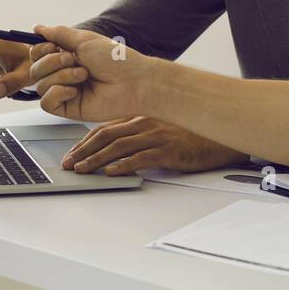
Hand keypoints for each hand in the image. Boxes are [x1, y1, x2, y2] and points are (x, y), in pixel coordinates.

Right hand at [29, 25, 156, 121]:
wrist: (133, 82)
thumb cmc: (115, 60)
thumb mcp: (85, 40)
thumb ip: (59, 34)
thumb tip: (37, 27)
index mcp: (68, 56)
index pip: (38, 54)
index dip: (40, 50)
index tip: (52, 46)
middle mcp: (64, 74)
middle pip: (35, 70)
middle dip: (51, 62)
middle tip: (73, 59)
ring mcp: (66, 92)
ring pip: (40, 85)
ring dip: (61, 76)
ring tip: (83, 75)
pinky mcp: (69, 109)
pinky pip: (46, 103)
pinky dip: (57, 93)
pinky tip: (74, 91)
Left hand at [60, 117, 249, 175]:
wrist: (219, 136)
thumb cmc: (191, 135)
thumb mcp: (160, 131)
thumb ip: (139, 137)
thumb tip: (117, 154)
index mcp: (141, 117)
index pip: (105, 128)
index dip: (85, 141)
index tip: (72, 153)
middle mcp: (145, 123)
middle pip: (106, 136)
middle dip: (83, 150)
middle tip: (68, 164)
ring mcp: (157, 135)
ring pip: (118, 146)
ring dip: (96, 159)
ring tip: (82, 169)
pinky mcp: (169, 150)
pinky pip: (141, 157)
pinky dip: (123, 165)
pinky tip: (111, 172)